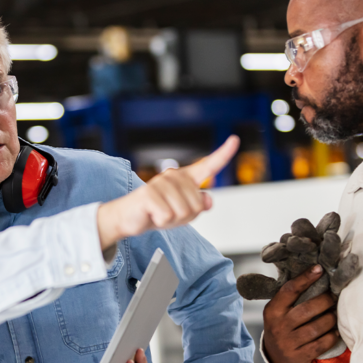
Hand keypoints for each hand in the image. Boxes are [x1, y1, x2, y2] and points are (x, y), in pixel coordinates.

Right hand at [97, 136, 239, 249]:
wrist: (127, 218)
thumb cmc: (156, 212)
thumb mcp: (182, 212)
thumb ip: (197, 205)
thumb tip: (208, 200)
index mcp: (184, 178)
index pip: (208, 165)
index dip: (224, 153)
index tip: (234, 140)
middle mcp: (173, 176)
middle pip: (197, 206)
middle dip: (185, 218)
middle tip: (168, 213)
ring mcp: (161, 183)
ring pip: (184, 213)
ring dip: (172, 221)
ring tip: (159, 214)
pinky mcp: (150, 194)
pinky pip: (168, 217)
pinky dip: (161, 222)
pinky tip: (151, 215)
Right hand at [262, 265, 338, 362]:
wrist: (277, 360)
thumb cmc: (283, 329)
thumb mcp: (278, 313)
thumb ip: (290, 299)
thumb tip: (314, 273)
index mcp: (272, 311)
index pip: (290, 290)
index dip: (305, 278)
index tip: (319, 269)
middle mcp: (278, 326)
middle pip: (308, 309)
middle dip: (325, 301)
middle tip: (334, 297)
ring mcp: (288, 342)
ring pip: (317, 327)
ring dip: (330, 319)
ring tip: (334, 314)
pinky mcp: (299, 356)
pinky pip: (322, 343)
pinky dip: (332, 336)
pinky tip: (334, 332)